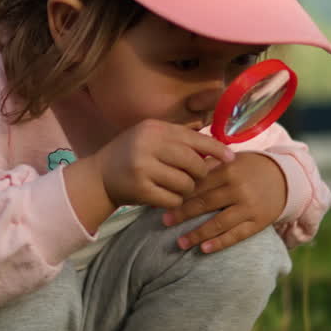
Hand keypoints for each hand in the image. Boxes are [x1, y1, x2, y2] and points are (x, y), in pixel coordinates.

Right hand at [92, 119, 234, 208]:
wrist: (99, 177)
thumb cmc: (131, 154)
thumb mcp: (150, 136)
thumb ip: (178, 138)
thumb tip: (216, 145)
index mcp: (155, 128)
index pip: (194, 139)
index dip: (216, 149)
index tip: (230, 158)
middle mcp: (148, 145)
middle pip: (193, 163)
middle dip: (200, 174)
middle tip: (196, 178)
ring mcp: (143, 168)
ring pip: (186, 183)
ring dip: (187, 189)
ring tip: (177, 187)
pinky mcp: (140, 190)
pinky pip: (173, 199)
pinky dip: (176, 201)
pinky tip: (167, 197)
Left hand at [162, 152, 286, 253]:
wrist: (285, 178)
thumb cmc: (250, 168)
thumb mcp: (232, 160)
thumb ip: (209, 166)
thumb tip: (179, 172)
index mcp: (229, 169)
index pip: (199, 183)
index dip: (180, 193)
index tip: (164, 199)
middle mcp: (238, 188)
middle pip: (204, 203)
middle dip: (182, 213)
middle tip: (164, 222)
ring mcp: (249, 207)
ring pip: (218, 223)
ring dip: (196, 234)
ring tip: (179, 242)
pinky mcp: (258, 222)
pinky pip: (236, 235)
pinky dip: (219, 242)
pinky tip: (203, 249)